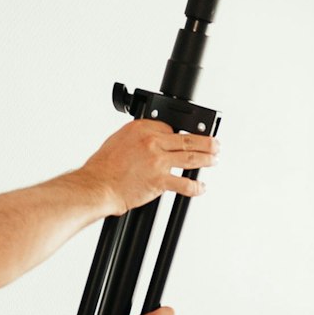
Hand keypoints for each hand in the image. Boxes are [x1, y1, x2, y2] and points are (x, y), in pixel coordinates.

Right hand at [82, 119, 216, 215]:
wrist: (98, 186)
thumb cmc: (104, 167)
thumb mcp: (119, 140)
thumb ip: (138, 139)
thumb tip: (151, 142)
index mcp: (142, 129)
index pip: (171, 127)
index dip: (184, 134)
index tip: (191, 137)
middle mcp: (152, 142)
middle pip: (187, 139)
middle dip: (206, 142)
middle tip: (216, 144)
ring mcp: (157, 161)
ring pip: (191, 158)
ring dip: (207, 159)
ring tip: (215, 159)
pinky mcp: (159, 180)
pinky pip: (184, 184)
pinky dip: (196, 187)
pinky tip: (200, 187)